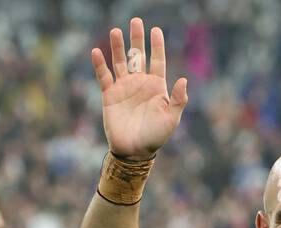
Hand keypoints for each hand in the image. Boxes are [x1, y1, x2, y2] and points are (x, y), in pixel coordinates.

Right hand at [90, 16, 187, 158]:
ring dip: (118, 47)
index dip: (156, 45)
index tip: (156, 30)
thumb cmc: (155, 136)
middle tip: (136, 21)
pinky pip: (104, 76)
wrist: (134, 152)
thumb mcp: (171, 119)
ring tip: (115, 31)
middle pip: (138, 56)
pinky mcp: (110, 95)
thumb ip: (178, 99)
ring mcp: (124, 87)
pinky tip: (97, 52)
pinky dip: (100, 64)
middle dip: (137, 39)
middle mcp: (140, 83)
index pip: (157, 60)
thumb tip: (184, 79)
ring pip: (120, 62)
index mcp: (156, 86)